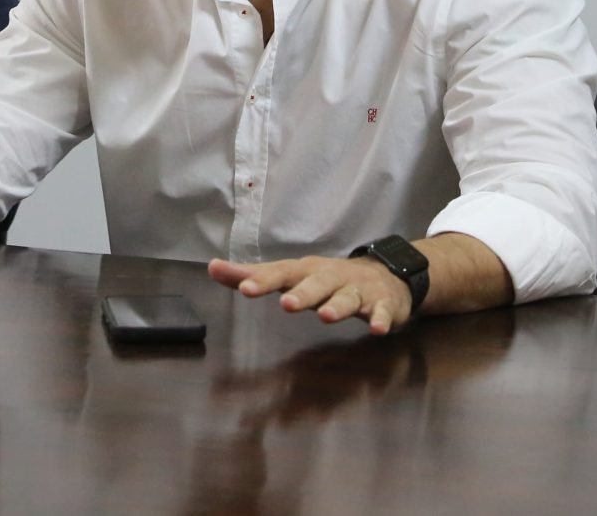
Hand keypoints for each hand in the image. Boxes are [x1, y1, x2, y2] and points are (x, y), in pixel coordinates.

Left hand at [209, 254, 415, 335]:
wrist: (384, 276)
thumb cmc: (327, 279)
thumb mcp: (292, 275)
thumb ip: (253, 275)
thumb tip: (212, 267)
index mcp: (306, 271)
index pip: (282, 273)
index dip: (264, 281)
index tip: (245, 289)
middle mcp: (331, 277)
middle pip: (316, 283)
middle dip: (303, 293)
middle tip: (287, 304)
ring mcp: (358, 290)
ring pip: (348, 297)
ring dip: (338, 306)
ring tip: (326, 317)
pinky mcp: (382, 304)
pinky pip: (383, 312)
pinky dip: (381, 319)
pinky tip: (378, 329)